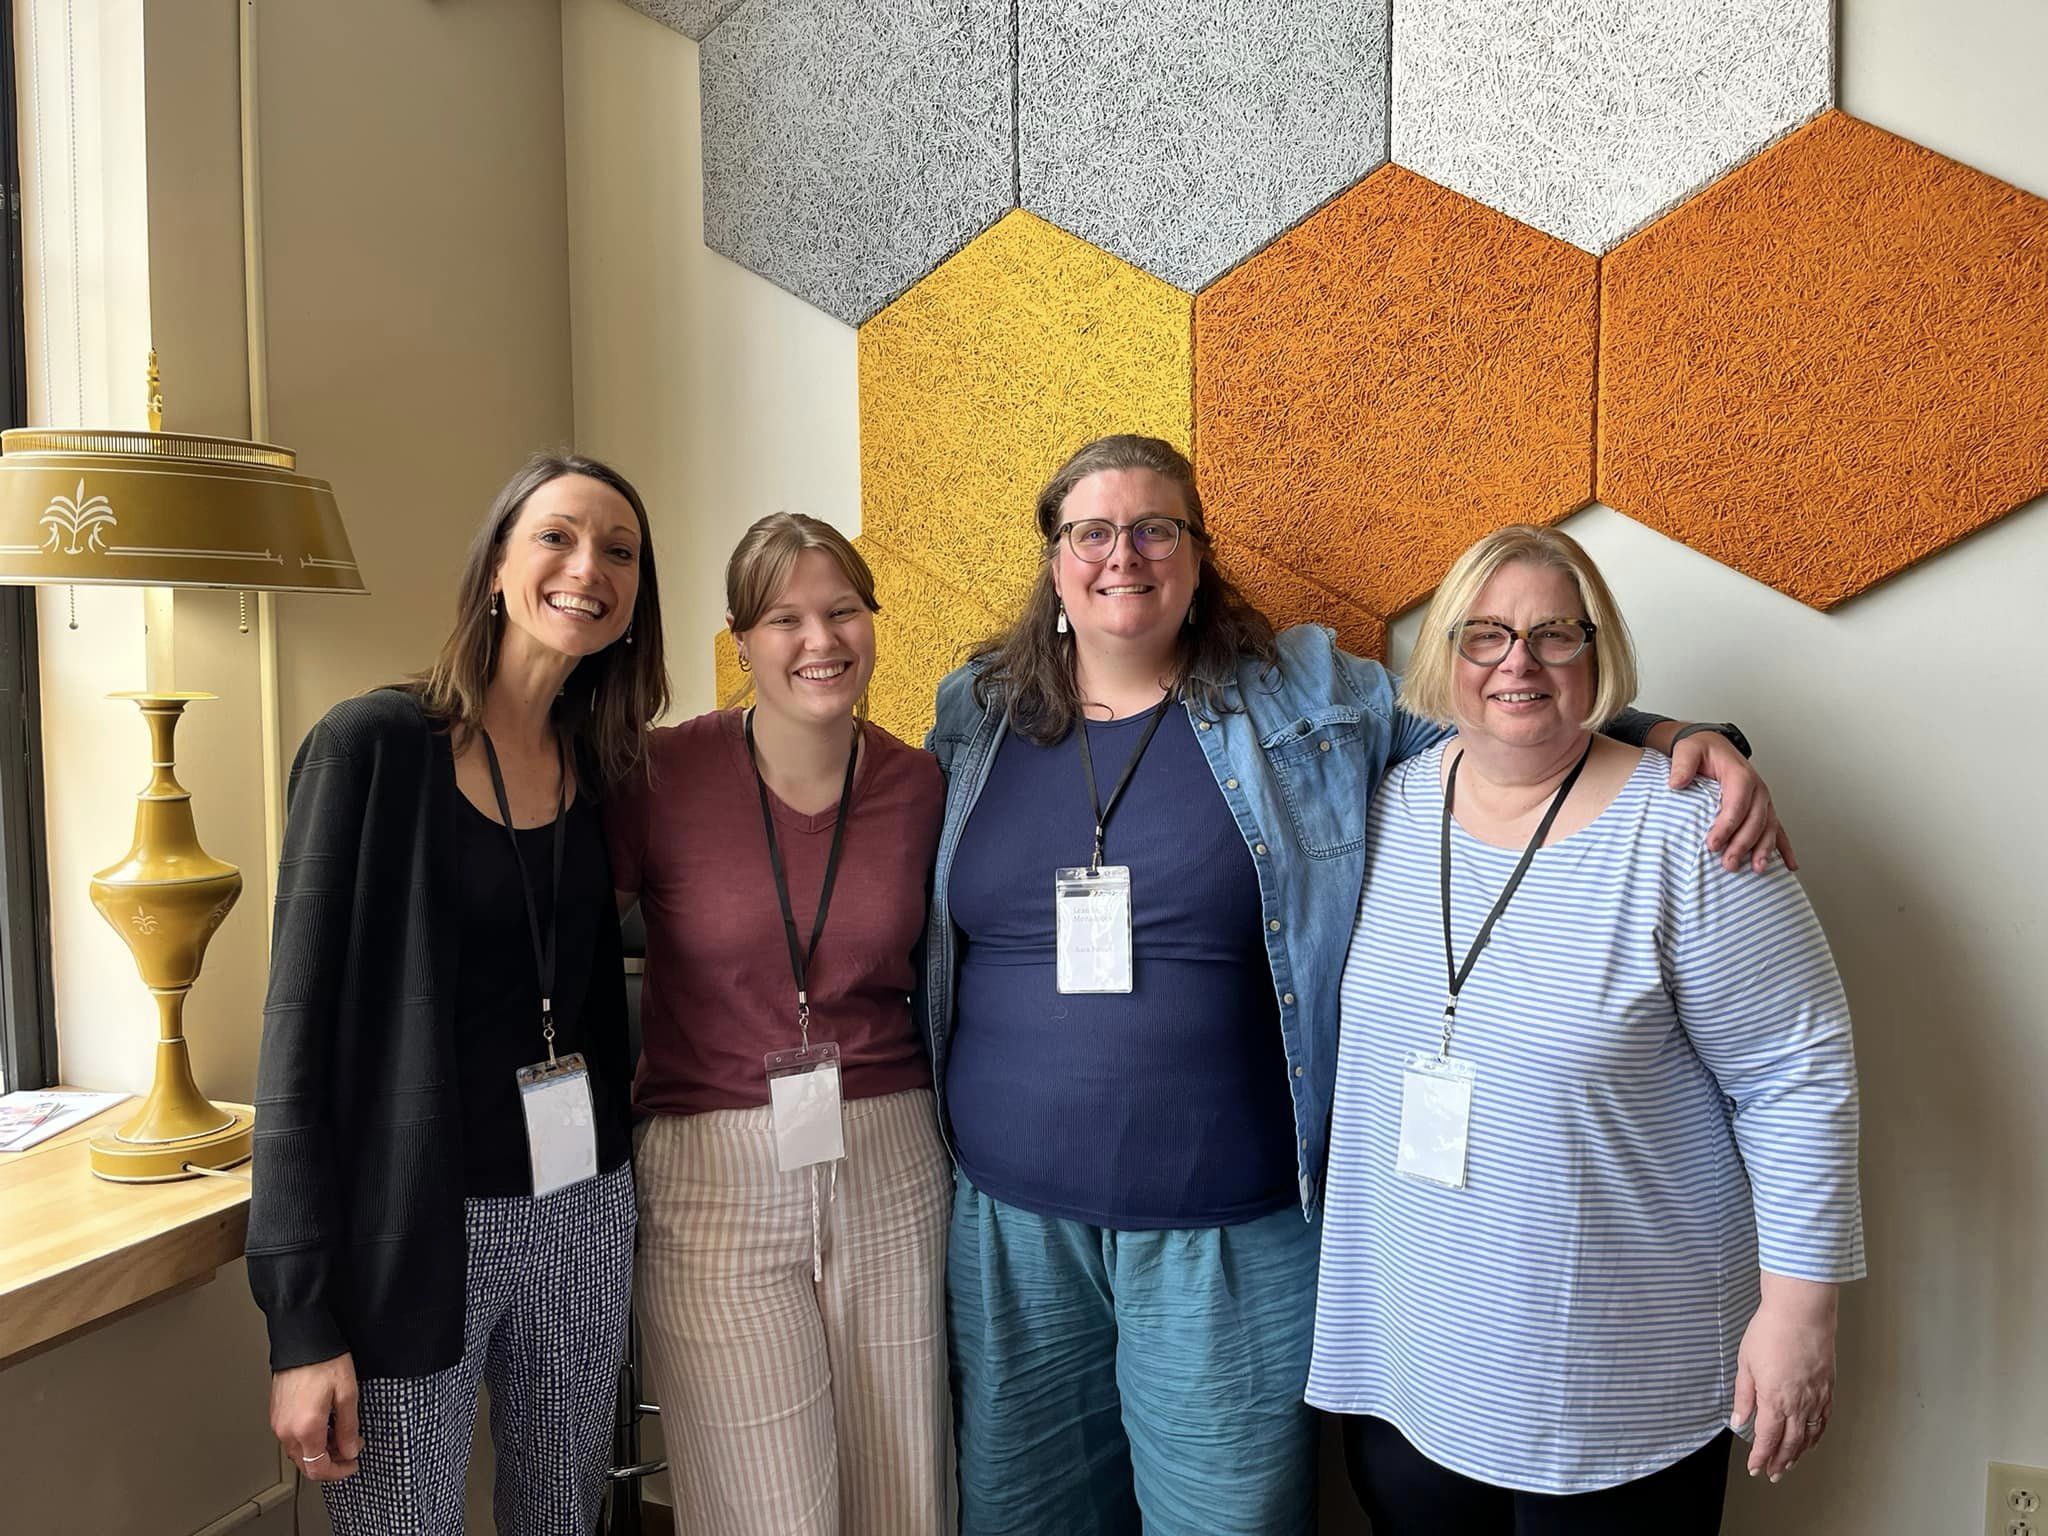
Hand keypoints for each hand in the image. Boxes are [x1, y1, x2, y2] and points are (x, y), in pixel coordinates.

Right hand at [270, 1352, 361, 1482]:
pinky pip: (292, 1438)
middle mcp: (286, 1430)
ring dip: (320, 1450)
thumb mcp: (347, 1394)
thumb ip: (348, 1428)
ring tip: (340, 1432)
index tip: (353, 1464)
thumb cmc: (324, 1360)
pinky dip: (309, 1439)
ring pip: (299, 1452)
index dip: (339, 1472)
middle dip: (331, 1461)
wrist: (301, 1339)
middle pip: (306, 1464)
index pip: (318, 1469)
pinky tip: (325, 1424)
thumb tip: (350, 1450)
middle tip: (351, 1447)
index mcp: (305, 1428)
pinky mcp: (276, 1414)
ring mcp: (278, 1423)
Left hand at [1667, 732, 1797, 872]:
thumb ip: (1682, 765)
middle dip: (1743, 844)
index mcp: (1740, 775)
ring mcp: (1763, 801)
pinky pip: (1778, 830)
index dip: (1727, 826)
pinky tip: (1790, 865)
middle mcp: (1757, 789)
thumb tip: (1676, 783)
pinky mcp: (1764, 809)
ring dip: (1764, 850)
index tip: (1712, 845)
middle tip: (1728, 864)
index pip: (1737, 804)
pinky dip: (1784, 848)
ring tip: (1757, 870)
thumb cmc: (1701, 750)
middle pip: (1755, 820)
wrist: (1713, 746)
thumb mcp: (1687, 751)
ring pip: (1769, 827)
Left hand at [1732, 1276, 1836, 1481]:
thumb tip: (1739, 1420)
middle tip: (1772, 1473)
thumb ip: (1744, 1396)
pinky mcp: (1828, 1387)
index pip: (1768, 1438)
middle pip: (1790, 1443)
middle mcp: (1799, 1403)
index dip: (1760, 1456)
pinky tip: (1811, 1440)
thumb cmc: (1770, 1332)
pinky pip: (1824, 1420)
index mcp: (1775, 1399)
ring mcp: (1817, 1396)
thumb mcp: (1746, 1363)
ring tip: (1789, 1464)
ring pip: (1809, 1435)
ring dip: (1798, 1453)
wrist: (1802, 1312)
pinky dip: (1816, 1435)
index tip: (1754, 1467)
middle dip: (1779, 1461)